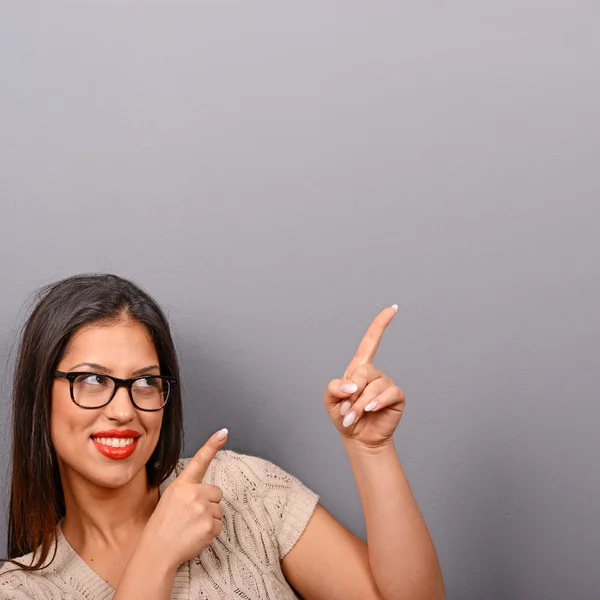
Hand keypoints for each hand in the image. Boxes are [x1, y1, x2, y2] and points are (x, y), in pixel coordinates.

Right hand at [141, 429, 227, 568]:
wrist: (157, 552)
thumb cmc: (162, 526)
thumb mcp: (170, 498)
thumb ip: (189, 490)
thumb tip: (207, 492)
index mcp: (182, 485)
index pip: (200, 461)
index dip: (212, 445)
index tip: (223, 432)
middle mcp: (194, 493)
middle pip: (216, 492)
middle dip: (209, 503)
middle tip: (191, 516)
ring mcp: (203, 509)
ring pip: (219, 510)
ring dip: (209, 518)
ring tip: (190, 527)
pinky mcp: (210, 526)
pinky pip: (219, 525)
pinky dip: (211, 532)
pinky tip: (196, 535)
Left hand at [323, 305, 405, 448]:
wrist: (358, 438)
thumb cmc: (344, 416)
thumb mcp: (331, 400)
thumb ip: (334, 387)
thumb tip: (352, 384)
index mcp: (358, 369)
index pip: (370, 342)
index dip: (380, 324)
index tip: (392, 308)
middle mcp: (374, 373)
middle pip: (365, 371)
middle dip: (353, 393)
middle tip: (346, 411)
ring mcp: (386, 384)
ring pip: (374, 386)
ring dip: (360, 404)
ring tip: (353, 417)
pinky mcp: (396, 396)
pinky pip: (388, 393)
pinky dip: (377, 402)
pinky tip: (370, 410)